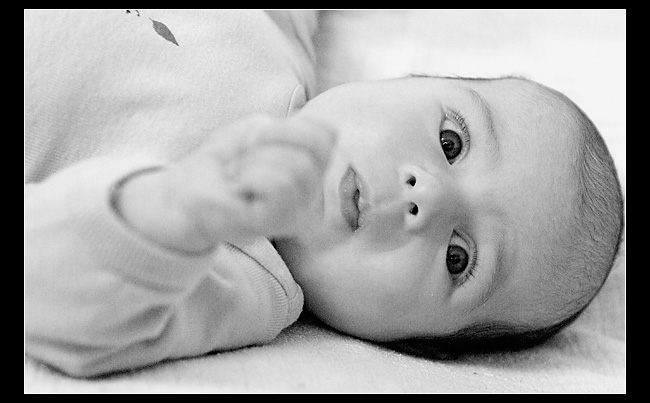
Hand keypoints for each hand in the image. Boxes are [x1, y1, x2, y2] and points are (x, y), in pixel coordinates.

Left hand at [122, 115, 336, 251]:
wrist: (183, 192)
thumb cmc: (222, 161)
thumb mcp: (258, 130)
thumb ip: (296, 129)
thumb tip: (329, 134)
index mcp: (312, 174)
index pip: (327, 135)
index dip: (291, 125)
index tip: (258, 138)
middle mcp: (311, 199)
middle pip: (314, 151)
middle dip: (269, 142)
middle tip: (243, 159)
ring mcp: (295, 215)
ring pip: (297, 169)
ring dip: (255, 162)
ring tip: (238, 176)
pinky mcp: (275, 224)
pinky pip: (279, 185)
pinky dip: (251, 176)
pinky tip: (237, 189)